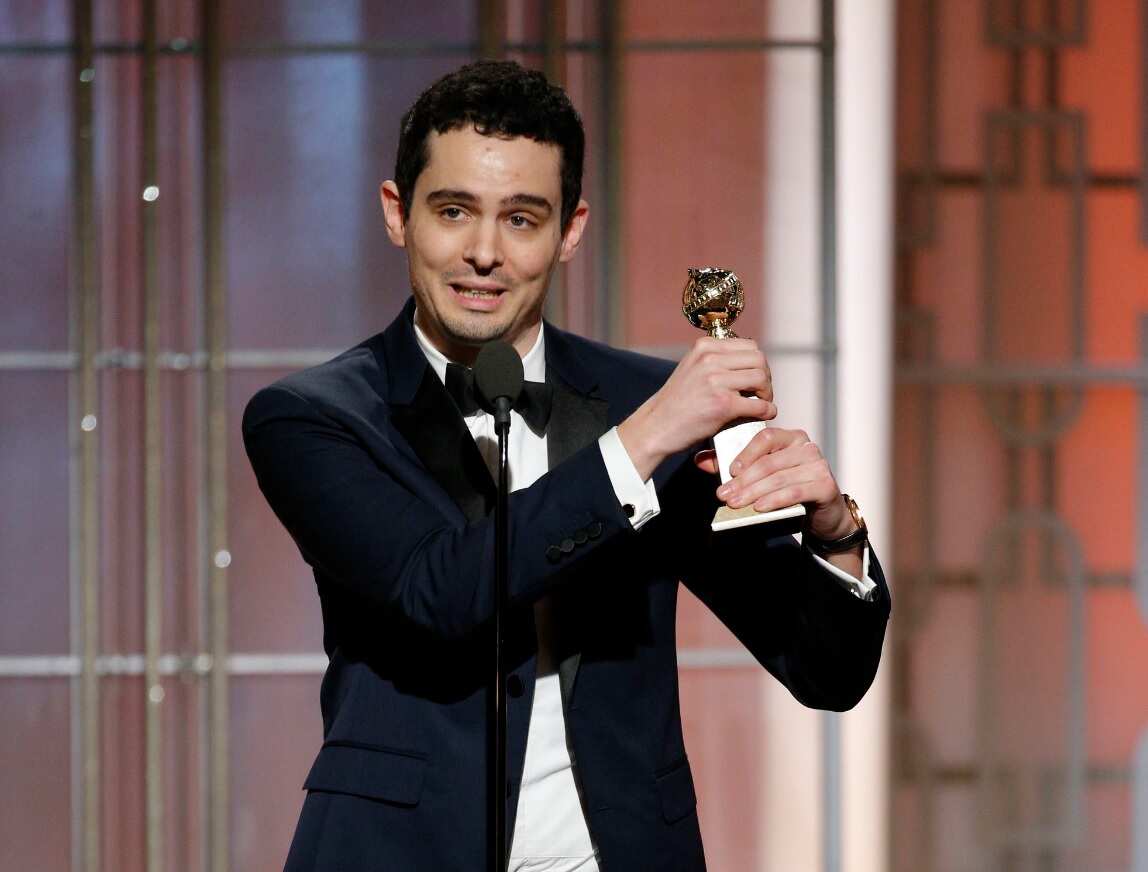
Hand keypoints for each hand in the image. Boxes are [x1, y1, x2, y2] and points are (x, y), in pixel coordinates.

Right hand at [618, 337, 775, 479]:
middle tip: (761, 393)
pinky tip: (764, 415)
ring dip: (767, 393)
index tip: (755, 379)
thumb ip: (716, 362)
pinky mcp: (722, 404)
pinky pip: (758, 404)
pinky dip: (767, 411)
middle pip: (759, 360)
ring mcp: (715, 381)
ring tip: (760, 403)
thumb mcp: (692, 369)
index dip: (758, 364)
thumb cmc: (676, 403)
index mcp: (705, 347)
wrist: (655, 426)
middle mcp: (710, 359)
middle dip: (766, 377)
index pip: (749, 346)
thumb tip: (749, 364)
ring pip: (761, 379)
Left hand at [695, 427, 856, 540]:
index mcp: (791, 438)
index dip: (746, 454)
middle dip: (743, 480)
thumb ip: (735, 467)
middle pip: (769, 461)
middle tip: (724, 494)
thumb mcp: (763, 477)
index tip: (730, 471)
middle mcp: (807, 447)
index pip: (766, 437)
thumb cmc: (791, 490)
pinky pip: (795, 491)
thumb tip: (701, 460)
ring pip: (779, 477)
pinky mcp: (826, 485)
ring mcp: (818, 465)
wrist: (824, 514)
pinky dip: (775, 500)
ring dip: (754, 492)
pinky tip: (759, 507)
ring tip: (735, 503)